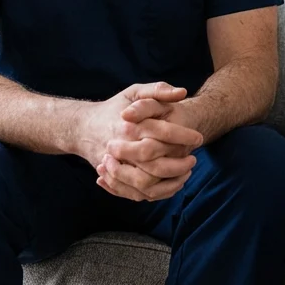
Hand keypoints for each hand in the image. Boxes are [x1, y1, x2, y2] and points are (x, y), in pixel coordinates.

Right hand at [79, 83, 202, 201]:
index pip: (160, 132)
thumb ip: (157, 90)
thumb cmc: (115, 107)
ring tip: (186, 172)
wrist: (85, 128)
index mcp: (128, 125)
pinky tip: (174, 183)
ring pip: (145, 183)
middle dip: (178, 164)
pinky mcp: (114, 179)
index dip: (183, 136)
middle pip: (153, 163)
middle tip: (194, 158)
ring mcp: (115, 166)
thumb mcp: (134, 91)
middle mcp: (120, 147)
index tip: (199, 138)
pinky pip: (137, 194)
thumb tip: (182, 93)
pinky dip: (158, 192)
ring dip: (170, 181)